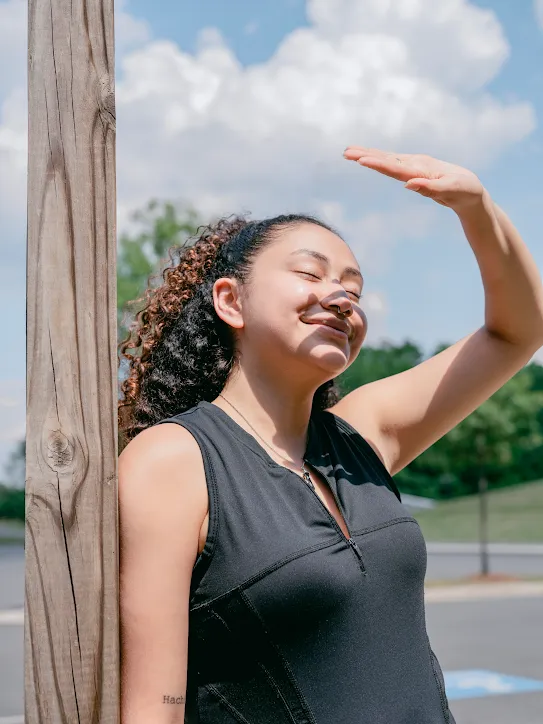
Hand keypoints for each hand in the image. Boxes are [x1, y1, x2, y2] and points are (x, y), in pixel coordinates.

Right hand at [344, 146, 484, 213]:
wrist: (472, 189)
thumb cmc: (465, 190)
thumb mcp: (453, 190)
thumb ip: (431, 188)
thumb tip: (408, 184)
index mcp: (423, 169)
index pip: (396, 166)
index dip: (378, 164)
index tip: (360, 160)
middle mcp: (416, 164)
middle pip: (387, 159)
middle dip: (366, 154)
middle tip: (346, 152)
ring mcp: (414, 166)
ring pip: (387, 159)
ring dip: (368, 155)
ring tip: (349, 152)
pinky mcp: (413, 171)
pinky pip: (391, 164)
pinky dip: (378, 160)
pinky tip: (368, 158)